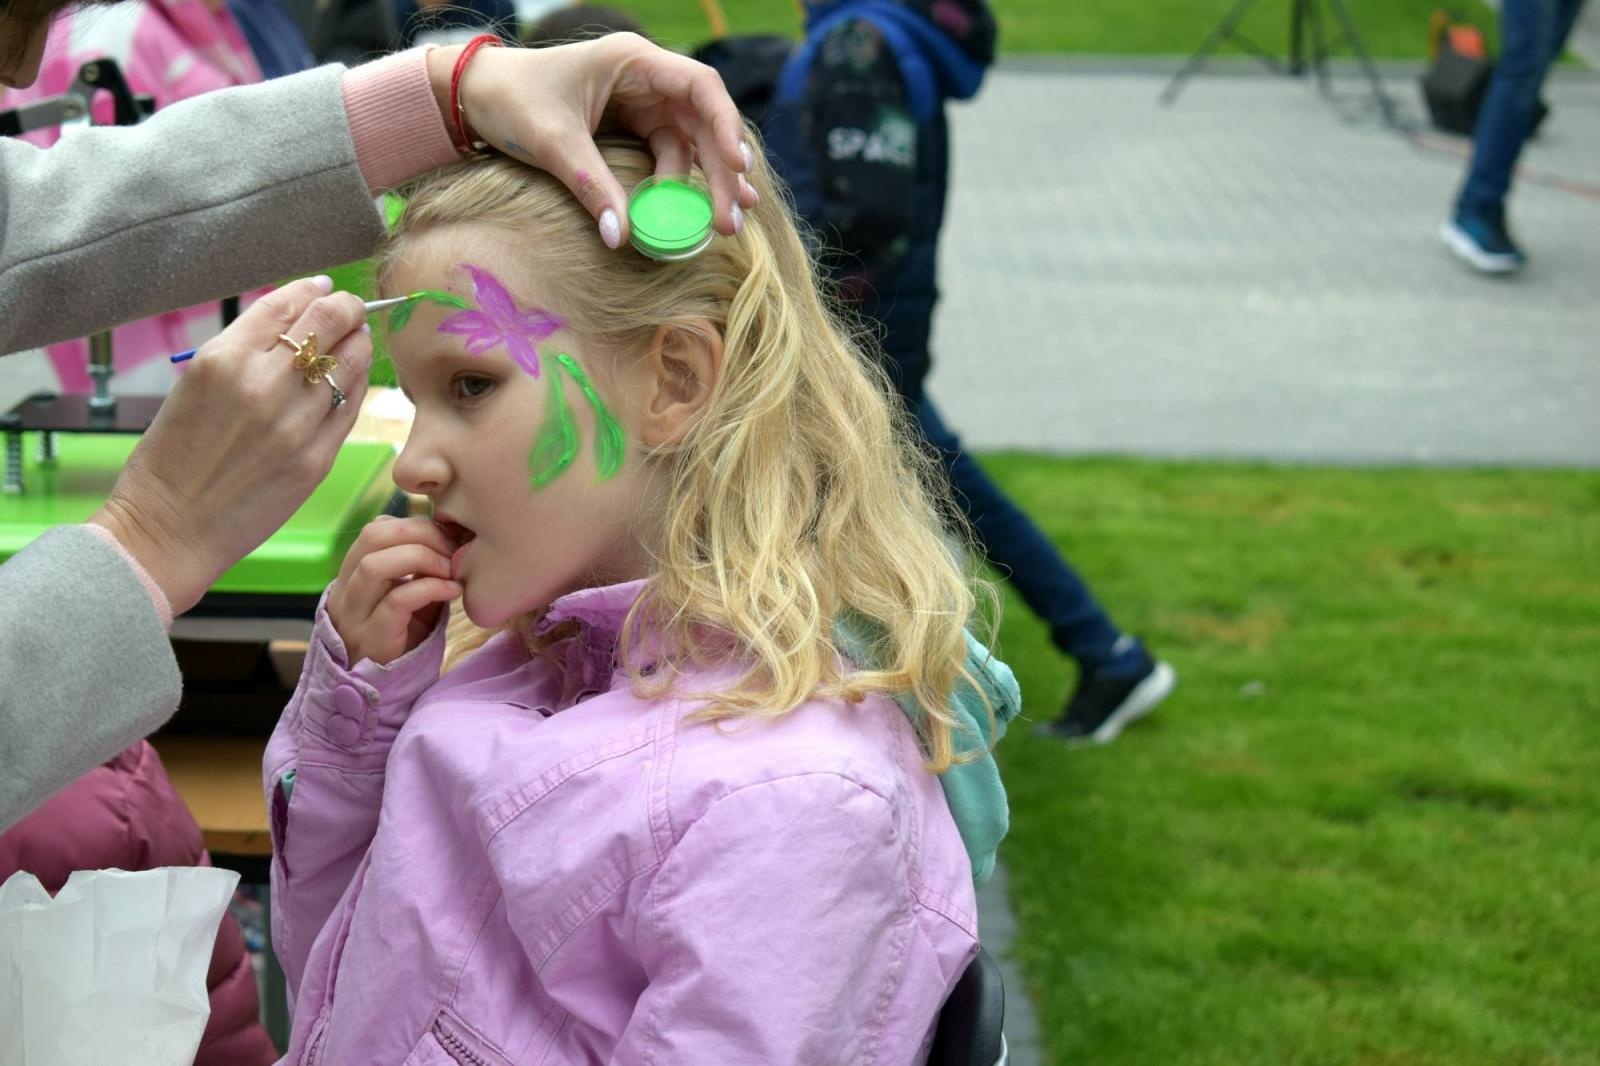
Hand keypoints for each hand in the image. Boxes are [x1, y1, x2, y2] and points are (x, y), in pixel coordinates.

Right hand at [92, 277, 371, 615]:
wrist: (169, 529)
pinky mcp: (316, 459)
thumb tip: (291, 317)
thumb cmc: (172, 458)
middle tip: (350, 309)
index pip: (285, 305)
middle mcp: (262, 386)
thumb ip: (242, 351)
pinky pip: (352, 407)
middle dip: (346, 308)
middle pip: (327, 323)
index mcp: (222, 361)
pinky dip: (358, 385)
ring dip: (359, 344)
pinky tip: (355, 378)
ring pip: (350, 362)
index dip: (311, 290)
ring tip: (357, 340)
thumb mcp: (193, 386)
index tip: (323, 288)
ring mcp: (294, 424)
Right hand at [326, 516, 461, 666]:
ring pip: (375, 565)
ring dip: (421, 558)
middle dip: (420, 534)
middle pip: (372, 536)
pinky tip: (452, 591)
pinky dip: (429, 588)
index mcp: (354, 573)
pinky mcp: (372, 639)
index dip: (415, 524)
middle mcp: (347, 589)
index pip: (377, 529)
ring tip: (451, 569)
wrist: (385, 689)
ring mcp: (355, 615)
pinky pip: (395, 601)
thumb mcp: (411, 597)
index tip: (449, 536)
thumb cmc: (403, 638)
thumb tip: (456, 538)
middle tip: (454, 549)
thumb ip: (422, 569)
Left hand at [427, 34, 758, 248]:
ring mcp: (644, 105)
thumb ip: (590, 186)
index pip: (699, 87)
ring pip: (692, 146)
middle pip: (703, 124)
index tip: (738, 165)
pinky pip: (669, 159)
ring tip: (725, 225)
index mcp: (632, 61)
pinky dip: (683, 187)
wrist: (475, 97)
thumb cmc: (511, 100)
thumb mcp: (552, 143)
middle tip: (733, 218)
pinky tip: (699, 215)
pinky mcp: (635, 129)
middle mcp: (647, 80)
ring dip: (709, 184)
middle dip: (722, 171)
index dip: (725, 125)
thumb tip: (620, 239)